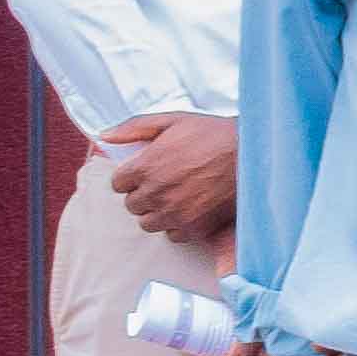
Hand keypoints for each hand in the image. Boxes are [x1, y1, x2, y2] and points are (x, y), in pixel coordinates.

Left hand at [99, 113, 237, 243]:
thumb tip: (104, 137)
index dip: (131, 177)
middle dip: (144, 195)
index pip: (118, 185)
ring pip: (149, 223)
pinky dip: (178, 225)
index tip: (145, 173)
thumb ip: (134, 127)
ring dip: (158, 212)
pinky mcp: (194, 227)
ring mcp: (174, 213)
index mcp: (144, 167)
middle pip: (132, 206)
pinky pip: (173, 235)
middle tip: (163, 184)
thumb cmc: (213, 134)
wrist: (252, 155)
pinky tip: (190, 210)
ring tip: (176, 198)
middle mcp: (155, 193)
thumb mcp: (172, 120)